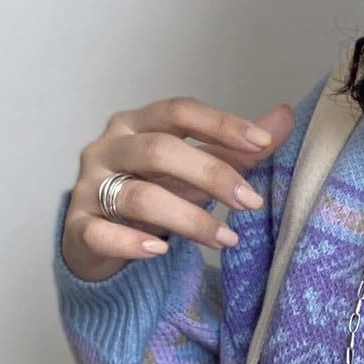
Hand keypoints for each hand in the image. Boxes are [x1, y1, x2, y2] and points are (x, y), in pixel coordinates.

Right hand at [60, 95, 295, 281]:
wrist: (98, 239)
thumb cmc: (152, 194)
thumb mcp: (193, 171)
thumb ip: (234, 149)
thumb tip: (284, 118)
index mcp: (137, 125)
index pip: (179, 112)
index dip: (220, 124)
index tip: (262, 142)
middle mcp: (109, 148)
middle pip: (159, 151)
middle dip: (211, 174)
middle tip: (251, 202)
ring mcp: (89, 187)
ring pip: (138, 196)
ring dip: (188, 219)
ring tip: (227, 240)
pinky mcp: (78, 228)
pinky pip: (101, 233)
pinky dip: (131, 242)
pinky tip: (161, 251)